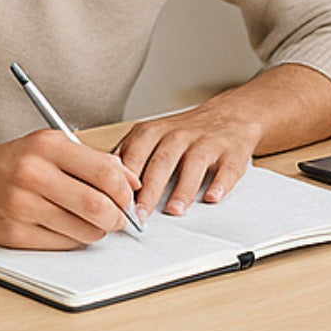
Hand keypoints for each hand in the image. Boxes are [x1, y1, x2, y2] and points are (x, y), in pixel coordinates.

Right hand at [0, 129, 140, 249]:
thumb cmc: (15, 161)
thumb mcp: (51, 145)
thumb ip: (91, 159)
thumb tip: (130, 181)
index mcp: (47, 146)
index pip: (104, 171)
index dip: (125, 189)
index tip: (130, 195)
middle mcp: (34, 175)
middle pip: (97, 206)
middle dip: (118, 217)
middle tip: (120, 217)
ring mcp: (22, 206)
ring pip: (83, 230)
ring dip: (98, 230)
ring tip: (94, 221)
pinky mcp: (15, 234)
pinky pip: (62, 244)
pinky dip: (75, 239)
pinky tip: (70, 227)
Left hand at [113, 102, 261, 223]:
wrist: (229, 115)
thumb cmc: (184, 132)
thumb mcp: (152, 135)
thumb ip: (128, 155)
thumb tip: (99, 181)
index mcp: (154, 132)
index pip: (135, 153)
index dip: (124, 179)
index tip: (115, 202)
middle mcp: (179, 135)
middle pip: (161, 161)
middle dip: (149, 189)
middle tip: (139, 215)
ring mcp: (206, 143)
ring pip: (192, 164)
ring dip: (183, 188)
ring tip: (174, 210)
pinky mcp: (230, 153)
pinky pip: (226, 169)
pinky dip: (220, 184)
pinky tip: (212, 197)